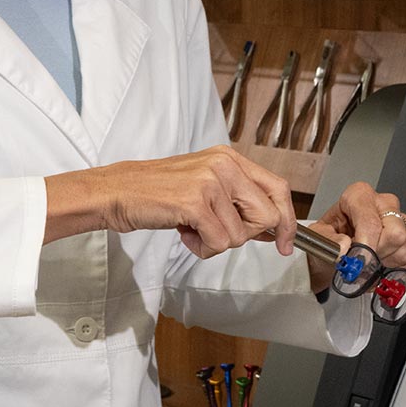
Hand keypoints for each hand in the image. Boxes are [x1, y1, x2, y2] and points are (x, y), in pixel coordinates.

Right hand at [44, 146, 296, 257]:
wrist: (118, 192)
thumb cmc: (159, 193)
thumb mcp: (205, 185)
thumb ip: (238, 200)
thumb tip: (272, 228)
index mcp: (230, 158)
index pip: (278, 188)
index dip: (287, 220)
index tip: (285, 244)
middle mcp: (224, 165)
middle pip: (267, 215)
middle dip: (247, 236)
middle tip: (219, 234)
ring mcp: (210, 182)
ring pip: (241, 236)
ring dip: (217, 243)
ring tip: (193, 229)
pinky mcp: (194, 203)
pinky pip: (219, 242)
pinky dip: (202, 248)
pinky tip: (185, 234)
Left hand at [305, 181, 405, 292]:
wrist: (333, 254)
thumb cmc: (328, 241)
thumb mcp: (318, 239)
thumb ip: (330, 242)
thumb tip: (344, 247)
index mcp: (359, 195)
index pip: (371, 222)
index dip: (365, 246)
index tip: (358, 261)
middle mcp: (382, 203)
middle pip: (395, 233)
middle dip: (377, 253)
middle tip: (360, 259)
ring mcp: (399, 218)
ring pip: (404, 246)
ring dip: (384, 261)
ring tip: (367, 258)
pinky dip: (394, 264)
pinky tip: (379, 260)